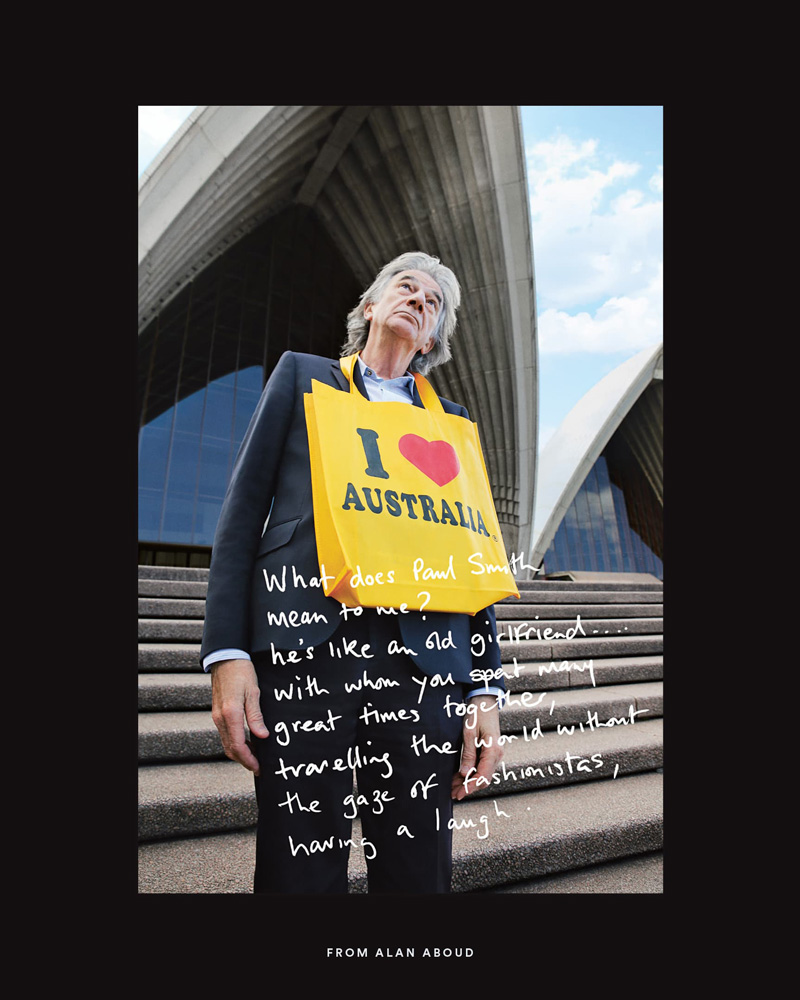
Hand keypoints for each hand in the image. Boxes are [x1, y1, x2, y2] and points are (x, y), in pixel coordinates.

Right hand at [210, 659, 269, 774]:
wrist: (225, 658)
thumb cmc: (241, 671)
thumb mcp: (253, 692)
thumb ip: (256, 716)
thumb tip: (262, 736)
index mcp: (230, 714)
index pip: (238, 746)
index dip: (248, 760)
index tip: (258, 767)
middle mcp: (220, 718)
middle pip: (230, 748)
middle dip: (243, 760)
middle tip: (257, 767)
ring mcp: (217, 716)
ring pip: (226, 742)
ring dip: (239, 752)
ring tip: (254, 756)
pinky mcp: (218, 712)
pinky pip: (225, 734)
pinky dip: (234, 742)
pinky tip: (247, 741)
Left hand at [451, 695, 502, 800]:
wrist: (485, 700)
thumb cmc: (478, 713)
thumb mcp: (469, 733)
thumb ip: (468, 754)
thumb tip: (465, 774)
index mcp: (493, 750)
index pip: (482, 776)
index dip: (470, 787)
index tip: (459, 794)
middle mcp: (497, 754)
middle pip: (483, 778)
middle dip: (468, 787)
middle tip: (453, 794)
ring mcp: (494, 753)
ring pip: (482, 774)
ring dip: (468, 782)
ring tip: (453, 787)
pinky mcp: (490, 751)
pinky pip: (481, 766)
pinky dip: (471, 773)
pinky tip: (459, 776)